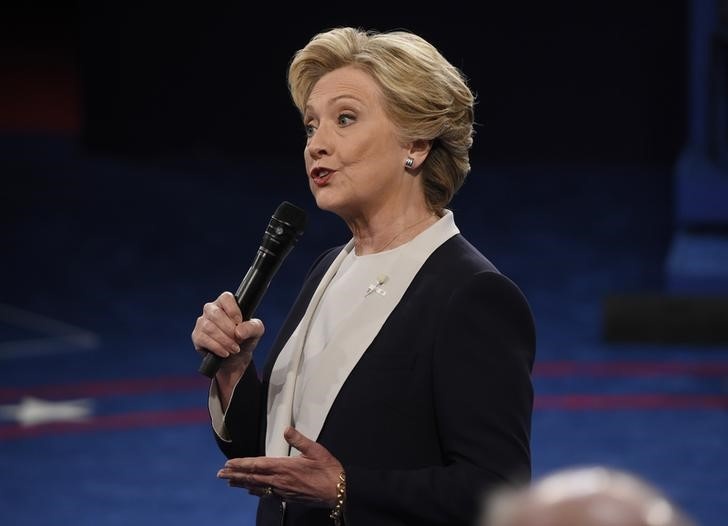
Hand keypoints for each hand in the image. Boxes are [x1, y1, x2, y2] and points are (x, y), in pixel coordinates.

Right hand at [191, 291, 264, 373]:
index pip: (226, 298)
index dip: (233, 309)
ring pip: (209, 327)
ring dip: (224, 340)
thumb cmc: (245, 339)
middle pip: (216, 314)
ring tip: (234, 349)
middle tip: (239, 340)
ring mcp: (202, 322)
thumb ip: (252, 327)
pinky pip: (203, 339)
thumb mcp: (256, 332)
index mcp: (226, 303)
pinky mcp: (197, 336)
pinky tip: (225, 352)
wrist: (236, 358)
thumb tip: (239, 331)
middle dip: (229, 329)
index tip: (239, 322)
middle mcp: (211, 310)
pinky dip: (217, 347)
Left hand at [217, 427, 343, 505]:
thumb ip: (299, 439)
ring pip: (258, 487)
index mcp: (285, 467)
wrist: (338, 491)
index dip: (242, 464)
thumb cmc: (328, 470)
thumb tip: (286, 429)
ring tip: (230, 482)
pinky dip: (256, 491)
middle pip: (253, 478)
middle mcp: (281, 481)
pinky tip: (251, 491)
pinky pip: (267, 494)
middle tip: (220, 474)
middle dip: (235, 475)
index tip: (229, 463)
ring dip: (242, 484)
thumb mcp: (315, 450)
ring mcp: (283, 491)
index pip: (258, 465)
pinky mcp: (288, 497)